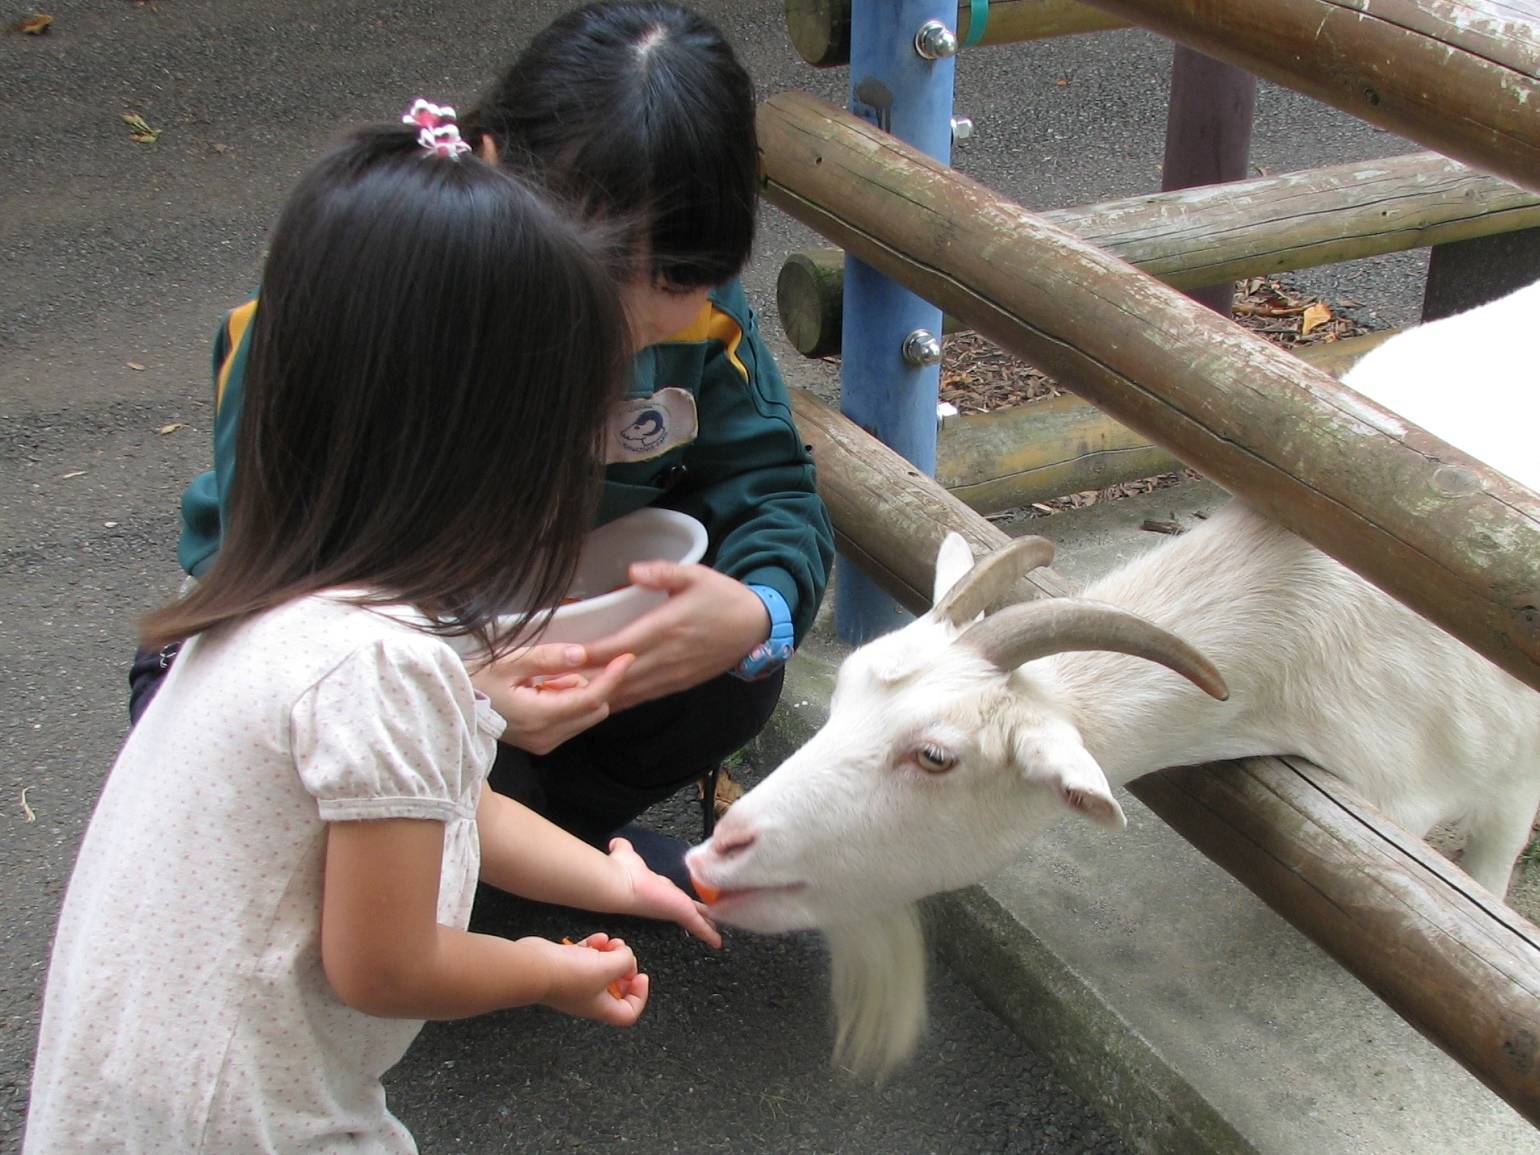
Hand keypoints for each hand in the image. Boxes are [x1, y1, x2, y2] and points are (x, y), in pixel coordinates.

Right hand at [470, 644, 633, 753]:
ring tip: (544, 679)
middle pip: (595, 710)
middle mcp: (547, 737)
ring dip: (577, 693)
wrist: (452, 708)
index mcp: (540, 717)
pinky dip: (567, 702)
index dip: (612, 677)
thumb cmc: (475, 681)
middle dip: (592, 685)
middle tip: (562, 668)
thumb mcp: (509, 662)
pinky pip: (570, 720)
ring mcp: (544, 744)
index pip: (591, 699)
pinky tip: (542, 689)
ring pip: (585, 716)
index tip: (626, 657)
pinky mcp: (541, 744)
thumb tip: (583, 654)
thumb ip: (548, 658)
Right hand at [526, 932, 648, 1024]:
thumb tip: (626, 956)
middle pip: (616, 989)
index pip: (628, 1013)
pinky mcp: (565, 965)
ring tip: (610, 942)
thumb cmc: (568, 975)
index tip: (639, 977)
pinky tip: (596, 939)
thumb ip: (626, 961)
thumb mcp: (608, 967)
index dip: (639, 996)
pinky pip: (586, 956)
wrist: (533, 967)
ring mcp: (576, 981)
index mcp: (601, 1007)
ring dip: (610, 953)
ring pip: (602, 968)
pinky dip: (594, 946)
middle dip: (624, 968)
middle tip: (623, 955)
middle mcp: (589, 997)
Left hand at [582, 564, 768, 710]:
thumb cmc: (723, 597)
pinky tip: (598, 703)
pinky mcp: (677, 684)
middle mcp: (666, 657)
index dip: (590, 654)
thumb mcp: (696, 574)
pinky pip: (642, 697)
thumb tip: (633, 571)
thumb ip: (663, 571)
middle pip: (616, 675)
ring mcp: (671, 675)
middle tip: (552, 683)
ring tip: (566, 696)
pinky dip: (618, 701)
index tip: (564, 654)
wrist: (756, 628)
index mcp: (667, 628)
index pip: (620, 646)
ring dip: (597, 696)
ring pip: (627, 692)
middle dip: (584, 681)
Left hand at [609, 837, 721, 947]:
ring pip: (696, 919)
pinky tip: (717, 942)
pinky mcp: (682, 913)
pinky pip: (698, 925)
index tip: (690, 903)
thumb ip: (624, 848)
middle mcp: (668, 901)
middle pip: (688, 909)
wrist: (621, 885)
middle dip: (699, 914)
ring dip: (707, 925)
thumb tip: (618, 842)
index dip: (684, 899)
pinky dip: (708, 934)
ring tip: (718, 932)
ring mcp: (675, 909)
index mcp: (659, 889)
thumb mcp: (627, 855)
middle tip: (710, 920)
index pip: (675, 896)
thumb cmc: (623, 872)